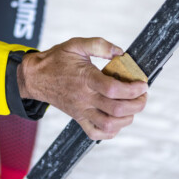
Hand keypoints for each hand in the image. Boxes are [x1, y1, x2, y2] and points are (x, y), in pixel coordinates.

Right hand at [17, 37, 148, 139]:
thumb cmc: (57, 60)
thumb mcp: (76, 44)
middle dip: (137, 104)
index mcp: (85, 79)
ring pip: (109, 125)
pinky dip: (111, 131)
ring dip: (127, 118)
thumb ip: (99, 45)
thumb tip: (120, 52)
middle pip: (116, 110)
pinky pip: (96, 134)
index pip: (114, 90)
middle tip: (142, 95)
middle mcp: (84, 98)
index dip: (133, 89)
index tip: (142, 84)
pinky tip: (117, 119)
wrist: (36, 77)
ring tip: (132, 106)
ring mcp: (81, 111)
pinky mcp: (78, 119)